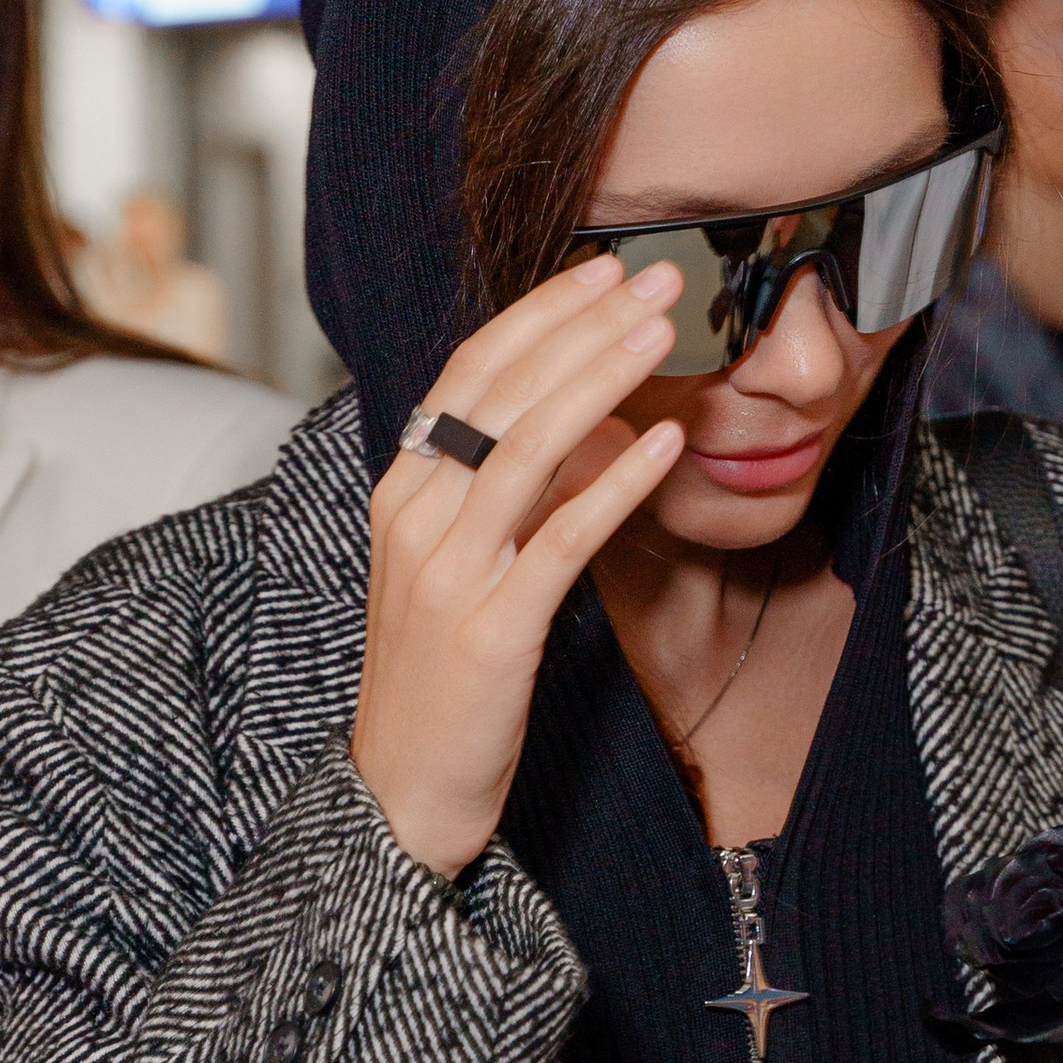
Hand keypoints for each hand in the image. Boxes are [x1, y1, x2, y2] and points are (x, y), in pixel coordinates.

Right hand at [351, 254, 685, 877]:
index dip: (538, 315)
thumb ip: (504, 495)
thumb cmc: (440, 678)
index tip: (602, 272)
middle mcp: (415, 518)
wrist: (399, 790)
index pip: (470, 372)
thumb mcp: (457, 567)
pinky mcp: (491, 630)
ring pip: (525, 447)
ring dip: (599, 378)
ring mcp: (449, 572)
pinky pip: (560, 540)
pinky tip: (662, 447)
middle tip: (654, 275)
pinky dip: (613, 486)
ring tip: (662, 330)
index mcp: (401, 492)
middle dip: (580, 323)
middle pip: (499, 391)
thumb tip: (587, 423)